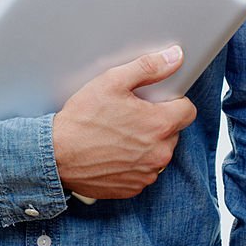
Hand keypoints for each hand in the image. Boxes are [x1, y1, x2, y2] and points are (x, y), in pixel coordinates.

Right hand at [52, 46, 196, 198]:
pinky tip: (113, 151)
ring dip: (146, 143)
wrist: (57, 155)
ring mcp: (147, 174)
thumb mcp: (113, 81)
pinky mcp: (134, 188)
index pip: (188, 110)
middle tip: (130, 114)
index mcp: (159, 125)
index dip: (173, 102)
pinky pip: (143, 171)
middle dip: (157, 122)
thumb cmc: (83, 118)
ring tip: (119, 133)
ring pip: (158, 152)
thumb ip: (149, 67)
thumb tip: (175, 57)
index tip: (156, 100)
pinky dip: (133, 162)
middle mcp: (159, 153)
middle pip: (172, 132)